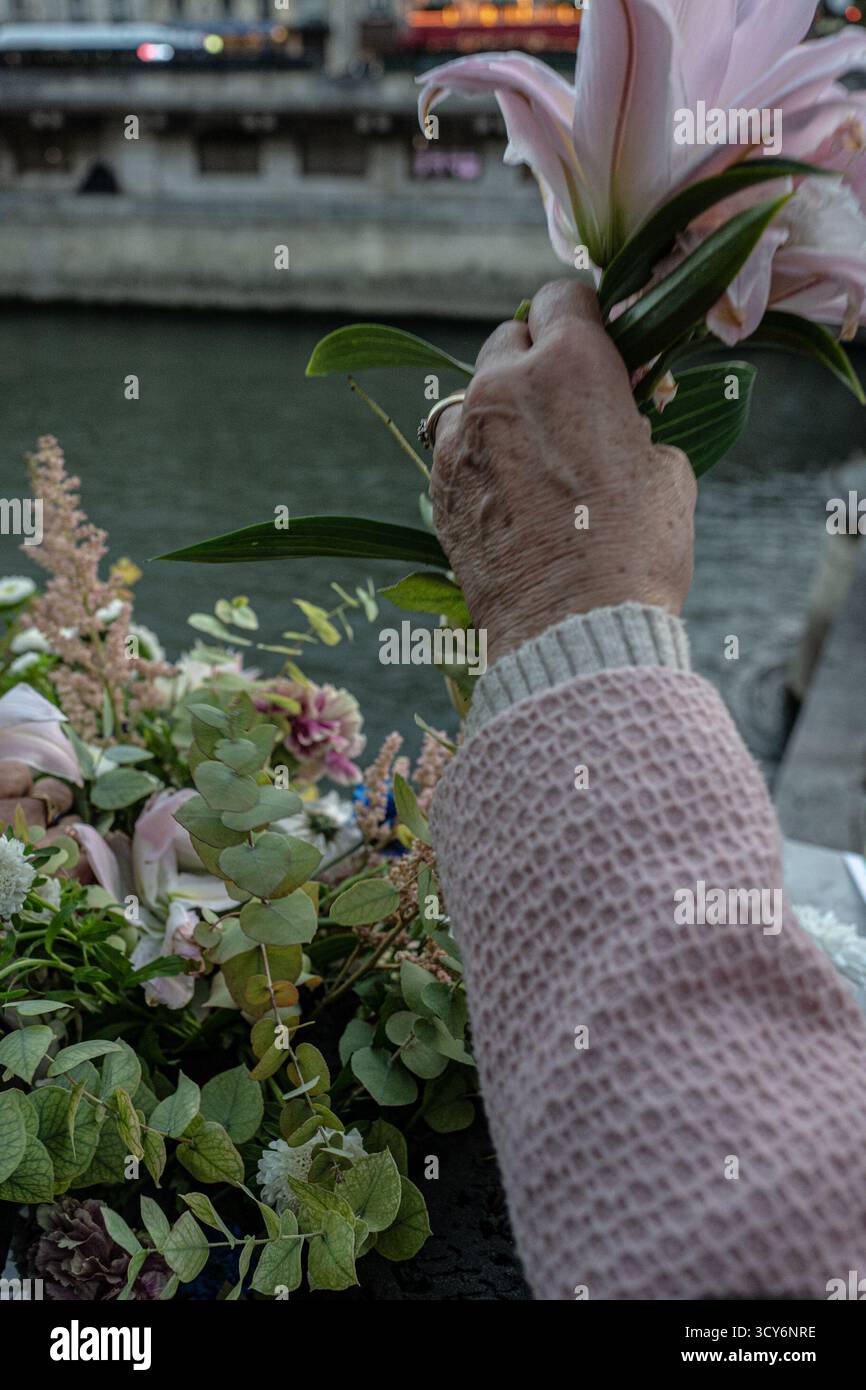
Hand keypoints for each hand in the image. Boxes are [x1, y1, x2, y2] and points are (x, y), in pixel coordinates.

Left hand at [430, 280, 696, 663]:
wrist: (572, 632)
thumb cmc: (635, 552)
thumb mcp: (665, 470)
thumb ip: (632, 421)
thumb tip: (620, 417)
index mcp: (570, 365)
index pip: (564, 297)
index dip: (584, 317)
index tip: (597, 342)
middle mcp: (502, 386)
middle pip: (511, 337)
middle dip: (539, 357)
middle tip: (569, 400)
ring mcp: (460, 437)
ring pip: (474, 391)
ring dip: (502, 406)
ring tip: (534, 451)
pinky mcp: (437, 485)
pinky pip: (456, 445)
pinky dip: (479, 454)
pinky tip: (508, 490)